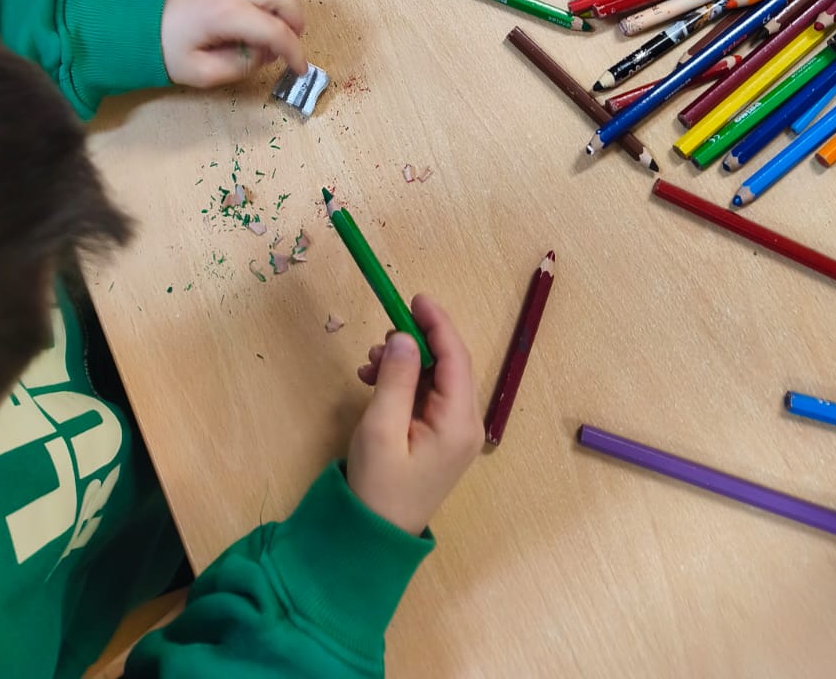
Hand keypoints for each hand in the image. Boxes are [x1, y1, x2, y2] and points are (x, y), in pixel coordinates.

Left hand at [160, 0, 305, 87]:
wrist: (139, 25)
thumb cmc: (168, 50)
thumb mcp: (203, 73)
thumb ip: (241, 67)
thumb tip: (265, 54)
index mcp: (227, 14)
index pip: (276, 30)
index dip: (294, 52)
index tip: (299, 69)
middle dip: (296, 24)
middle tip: (288, 48)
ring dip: (288, 7)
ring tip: (276, 33)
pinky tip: (262, 19)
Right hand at [347, 294, 483, 535]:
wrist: (375, 537)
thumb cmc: (378, 486)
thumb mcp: (381, 428)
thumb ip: (396, 379)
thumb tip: (406, 338)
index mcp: (459, 422)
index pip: (455, 357)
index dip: (437, 323)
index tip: (414, 297)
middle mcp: (466, 424)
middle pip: (450, 364)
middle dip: (417, 342)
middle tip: (381, 337)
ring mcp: (454, 433)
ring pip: (437, 377)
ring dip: (406, 362)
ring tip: (369, 364)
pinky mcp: (439, 438)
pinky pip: (428, 395)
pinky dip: (404, 381)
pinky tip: (375, 381)